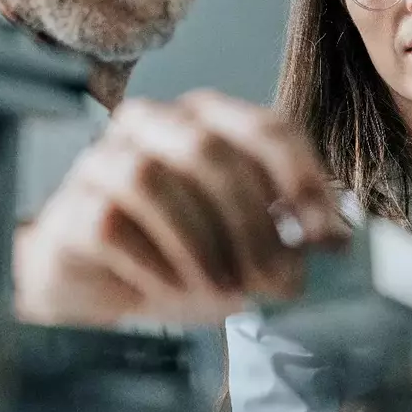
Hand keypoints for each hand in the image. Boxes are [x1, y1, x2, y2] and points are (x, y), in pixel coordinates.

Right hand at [14, 90, 346, 325]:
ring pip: (154, 181)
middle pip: (208, 151)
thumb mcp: (242, 243)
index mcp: (206, 119)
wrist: (94, 286)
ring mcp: (104, 160)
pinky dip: (155, 264)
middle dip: (252, 223)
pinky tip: (176, 291)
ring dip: (202, 245)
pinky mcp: (71, 207)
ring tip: (226, 292)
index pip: (265, 127)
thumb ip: (287, 234)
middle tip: (277, 281)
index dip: (302, 181)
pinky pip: (112, 224)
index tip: (326, 238)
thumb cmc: (176, 256)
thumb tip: (340, 243)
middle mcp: (153, 125)